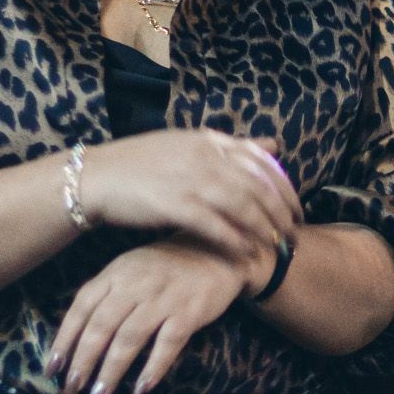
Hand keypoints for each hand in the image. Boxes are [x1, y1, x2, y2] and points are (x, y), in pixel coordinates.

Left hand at [46, 238, 257, 393]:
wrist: (218, 251)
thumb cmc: (167, 266)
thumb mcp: (130, 268)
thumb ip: (106, 293)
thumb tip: (77, 335)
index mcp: (116, 273)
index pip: (82, 308)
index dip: (65, 340)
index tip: (52, 368)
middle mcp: (135, 284)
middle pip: (101, 326)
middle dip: (83, 361)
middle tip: (71, 389)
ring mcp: (163, 298)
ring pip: (129, 338)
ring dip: (111, 370)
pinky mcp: (189, 312)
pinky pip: (167, 344)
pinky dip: (152, 368)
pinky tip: (140, 390)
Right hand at [75, 129, 302, 260]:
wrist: (96, 177)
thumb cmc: (141, 164)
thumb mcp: (189, 145)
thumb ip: (232, 147)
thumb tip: (274, 145)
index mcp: (210, 141)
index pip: (262, 163)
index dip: (285, 189)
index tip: (296, 209)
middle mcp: (205, 157)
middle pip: (259, 187)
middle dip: (282, 213)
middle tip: (294, 235)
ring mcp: (191, 180)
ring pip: (243, 207)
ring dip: (265, 230)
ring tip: (277, 247)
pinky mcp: (175, 205)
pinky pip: (216, 226)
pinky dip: (235, 241)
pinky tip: (247, 253)